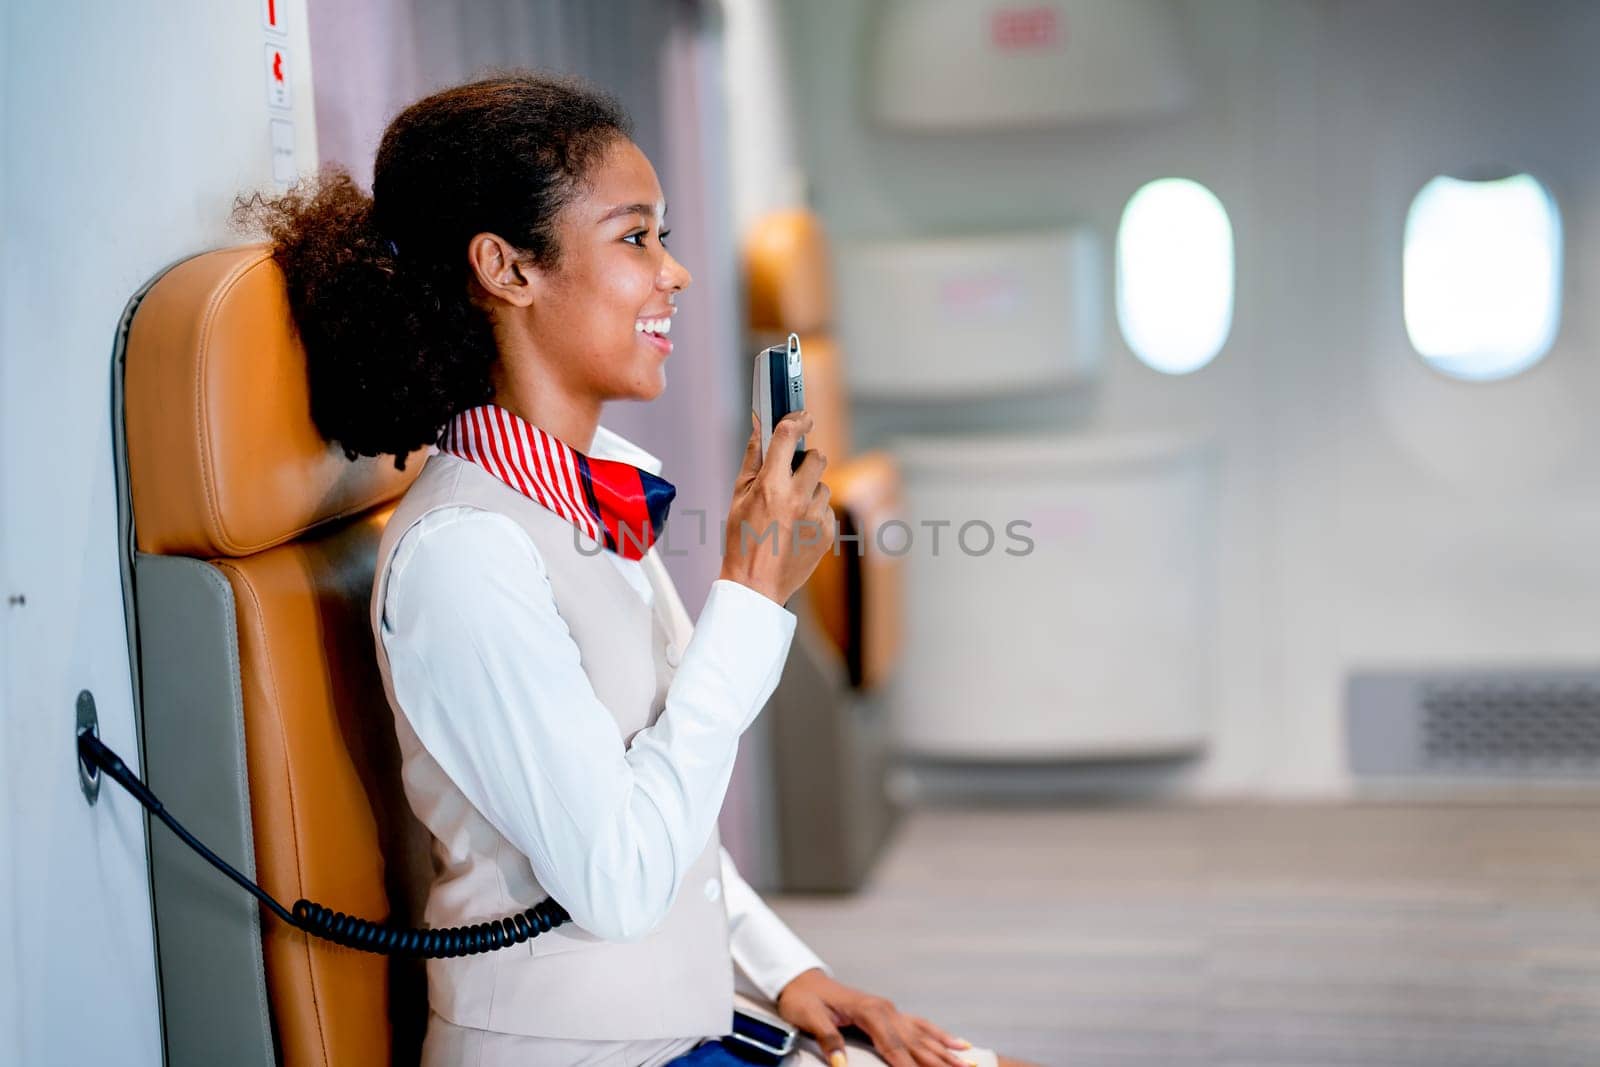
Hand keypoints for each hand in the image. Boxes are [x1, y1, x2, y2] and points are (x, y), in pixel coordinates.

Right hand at [718, 410, 834, 605]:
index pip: (788, 436)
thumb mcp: (738, 496)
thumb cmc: (742, 540)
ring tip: (790, 510)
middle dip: (805, 461)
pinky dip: (814, 512)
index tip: (802, 416)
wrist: (755, 584)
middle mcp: (797, 498)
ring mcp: (815, 516)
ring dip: (810, 490)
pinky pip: (826, 509)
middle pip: (817, 457)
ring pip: (823, 485)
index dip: (797, 419)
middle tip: (791, 473)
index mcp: (771, 485)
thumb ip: (753, 458)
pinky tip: (796, 527)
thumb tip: (760, 427)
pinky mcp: (827, 532)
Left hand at [775, 968, 975, 1066]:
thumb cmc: (804, 1000)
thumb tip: (840, 1064)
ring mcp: (890, 1011)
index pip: (894, 1048)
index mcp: (869, 1012)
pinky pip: (921, 1026)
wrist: (802, 981)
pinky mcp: (890, 1014)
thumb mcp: (810, 1019)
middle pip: (917, 1044)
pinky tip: (958, 1043)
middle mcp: (886, 1010)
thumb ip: (828, 1040)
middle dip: (940, 1063)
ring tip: (969, 1064)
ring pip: (924, 1036)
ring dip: (947, 1052)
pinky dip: (940, 1036)